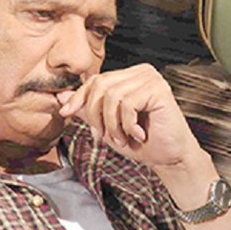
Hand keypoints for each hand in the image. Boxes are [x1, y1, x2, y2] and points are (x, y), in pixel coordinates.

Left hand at [57, 64, 200, 168]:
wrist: (169, 157)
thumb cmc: (140, 142)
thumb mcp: (106, 125)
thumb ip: (86, 109)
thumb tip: (60, 97)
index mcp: (129, 76)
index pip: (95, 80)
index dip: (79, 97)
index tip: (66, 114)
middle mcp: (141, 72)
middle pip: (100, 85)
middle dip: (95, 115)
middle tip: (104, 137)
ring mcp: (151, 78)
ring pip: (112, 96)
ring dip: (113, 125)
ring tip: (122, 139)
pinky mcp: (159, 89)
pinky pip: (128, 104)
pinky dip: (128, 125)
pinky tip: (139, 134)